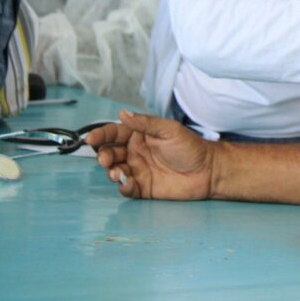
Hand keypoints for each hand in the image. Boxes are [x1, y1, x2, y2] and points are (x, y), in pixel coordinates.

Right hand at [87, 109, 216, 200]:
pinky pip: (127, 187)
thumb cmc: (190, 147)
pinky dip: (123, 186)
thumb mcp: (168, 130)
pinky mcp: (143, 187)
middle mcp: (135, 152)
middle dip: (103, 155)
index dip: (101, 135)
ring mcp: (138, 170)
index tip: (91, 138)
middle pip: (110, 152)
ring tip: (116, 172)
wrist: (208, 170)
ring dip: (111, 171)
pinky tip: (127, 183)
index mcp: (139, 135)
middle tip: (105, 159)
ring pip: (115, 170)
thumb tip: (123, 113)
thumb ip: (145, 123)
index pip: (114, 133)